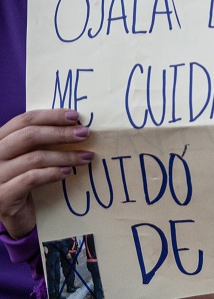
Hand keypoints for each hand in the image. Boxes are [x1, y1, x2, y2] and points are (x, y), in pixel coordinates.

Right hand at [0, 109, 91, 237]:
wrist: (16, 217)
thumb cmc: (26, 181)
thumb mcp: (30, 157)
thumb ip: (43, 141)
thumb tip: (75, 125)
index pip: (23, 120)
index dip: (50, 116)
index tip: (75, 116)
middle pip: (28, 136)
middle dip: (60, 133)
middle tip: (85, 134)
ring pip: (33, 158)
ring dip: (64, 156)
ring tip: (86, 156)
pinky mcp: (2, 196)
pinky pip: (31, 179)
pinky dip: (52, 173)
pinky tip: (67, 172)